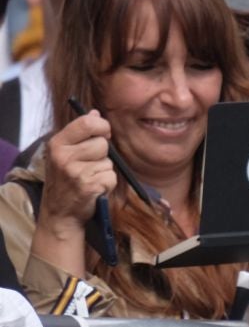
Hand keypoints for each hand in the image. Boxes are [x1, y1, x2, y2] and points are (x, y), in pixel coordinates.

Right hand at [39, 111, 116, 233]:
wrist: (59, 214)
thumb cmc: (65, 181)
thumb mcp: (65, 154)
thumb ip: (81, 133)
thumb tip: (95, 112)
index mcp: (57, 144)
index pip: (88, 122)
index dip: (102, 126)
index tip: (102, 134)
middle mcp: (63, 157)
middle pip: (102, 143)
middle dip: (102, 154)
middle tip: (88, 166)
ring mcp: (75, 173)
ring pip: (109, 161)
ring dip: (104, 170)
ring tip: (89, 178)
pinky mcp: (89, 187)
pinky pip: (112, 177)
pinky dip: (107, 183)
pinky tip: (93, 188)